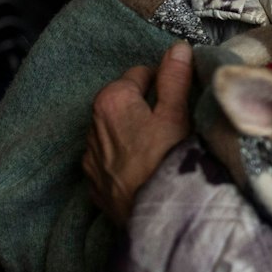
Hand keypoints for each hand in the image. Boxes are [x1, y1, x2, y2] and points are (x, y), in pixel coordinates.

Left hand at [83, 42, 193, 223]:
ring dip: (134, 134)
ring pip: (116, 132)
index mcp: (111, 101)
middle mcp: (92, 127)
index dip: (164, 82)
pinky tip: (147, 171)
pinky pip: (111, 161)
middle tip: (175, 125)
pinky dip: (126, 160)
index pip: (140, 73)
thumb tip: (177, 48)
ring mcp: (91, 159)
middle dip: (147, 108)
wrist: (155, 222)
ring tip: (162, 151)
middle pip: (125, 103)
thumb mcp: (177, 116)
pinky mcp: (95, 185)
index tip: (181, 98)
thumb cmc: (168, 163)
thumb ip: (175, 79)